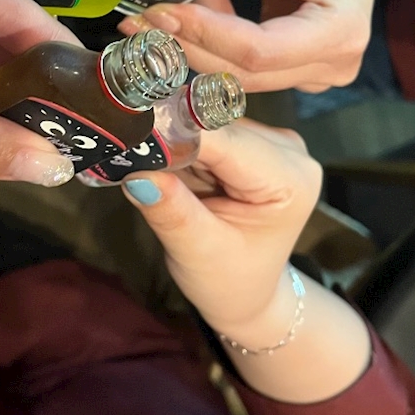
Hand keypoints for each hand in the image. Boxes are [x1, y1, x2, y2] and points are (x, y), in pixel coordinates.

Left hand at [118, 0, 402, 92]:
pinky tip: (195, 15)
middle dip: (188, 44)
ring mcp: (319, 75)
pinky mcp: (302, 72)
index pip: (255, 51)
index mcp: (338, 34)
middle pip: (244, 71)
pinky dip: (217, 44)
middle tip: (140, 19)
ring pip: (241, 74)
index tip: (159, 11)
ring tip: (165, 8)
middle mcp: (332, 66)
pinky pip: (249, 68)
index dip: (203, 34)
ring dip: (198, 43)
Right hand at [123, 120, 371, 403]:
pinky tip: (165, 164)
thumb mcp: (198, 252)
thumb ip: (173, 210)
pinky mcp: (251, 141)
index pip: (225, 142)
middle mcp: (289, 151)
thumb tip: (138, 173)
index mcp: (290, 179)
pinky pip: (206, 129)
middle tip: (124, 148)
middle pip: (216, 126)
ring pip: (207, 122)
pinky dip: (180, 145)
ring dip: (173, 141)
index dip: (177, 133)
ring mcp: (272, 142)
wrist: (248, 292)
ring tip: (142, 161)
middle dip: (171, 137)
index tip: (129, 131)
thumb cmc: (229, 280)